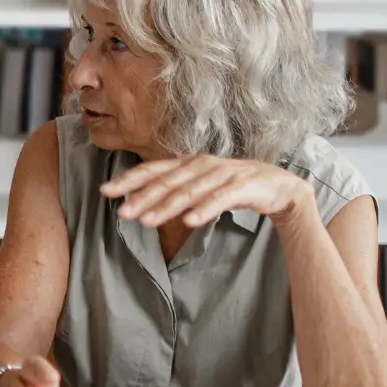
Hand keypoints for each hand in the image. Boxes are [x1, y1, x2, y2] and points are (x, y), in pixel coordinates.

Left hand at [101, 155, 311, 229]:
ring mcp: (222, 175)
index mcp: (188, 163)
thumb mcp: (200, 185)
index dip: (129, 180)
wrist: (279, 187)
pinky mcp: (242, 187)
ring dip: (166, 207)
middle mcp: (202, 166)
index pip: (153, 170)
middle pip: (166, 182)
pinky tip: (189, 222)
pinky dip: (204, 210)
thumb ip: (174, 191)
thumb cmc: (233, 187)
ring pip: (188, 192)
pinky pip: (219, 200)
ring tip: (146, 222)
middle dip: (141, 197)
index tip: (106, 192)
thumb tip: (140, 202)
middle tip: (121, 213)